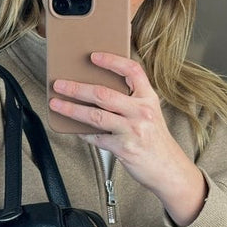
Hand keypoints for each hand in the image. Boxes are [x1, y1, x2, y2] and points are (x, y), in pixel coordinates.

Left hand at [49, 51, 207, 226]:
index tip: (94, 56)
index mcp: (149, 99)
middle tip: (59, 84)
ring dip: (72, 109)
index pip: (132, 71)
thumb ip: (131, 101)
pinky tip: (74, 129)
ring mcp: (133, 131)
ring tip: (57, 104)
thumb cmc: (156, 140)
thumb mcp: (150, 114)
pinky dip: (84, 133)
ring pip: (95, 116)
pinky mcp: (124, 149)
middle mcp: (142, 112)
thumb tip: (98, 93)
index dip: (112, 61)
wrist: (169, 169)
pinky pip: (97, 138)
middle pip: (104, 94)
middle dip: (77, 88)